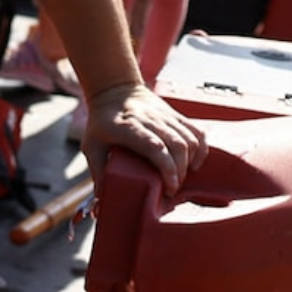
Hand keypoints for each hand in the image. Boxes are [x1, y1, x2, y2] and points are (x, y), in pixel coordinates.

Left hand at [84, 82, 205, 197]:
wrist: (114, 88)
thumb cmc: (101, 122)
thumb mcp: (90, 145)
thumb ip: (97, 172)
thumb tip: (101, 203)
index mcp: (128, 127)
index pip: (155, 147)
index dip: (167, 169)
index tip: (169, 188)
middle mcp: (149, 119)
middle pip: (176, 145)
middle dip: (179, 171)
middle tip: (171, 189)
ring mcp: (164, 115)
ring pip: (189, 138)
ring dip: (190, 161)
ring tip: (181, 177)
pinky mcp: (175, 114)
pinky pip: (196, 131)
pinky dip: (201, 148)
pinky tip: (194, 163)